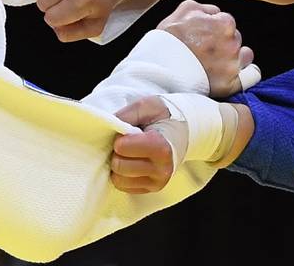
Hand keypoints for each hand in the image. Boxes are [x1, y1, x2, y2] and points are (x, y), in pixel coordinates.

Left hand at [111, 94, 243, 193]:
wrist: (188, 132)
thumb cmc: (167, 116)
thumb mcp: (148, 106)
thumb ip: (125, 114)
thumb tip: (105, 126)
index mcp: (161, 147)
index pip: (122, 148)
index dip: (120, 138)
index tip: (130, 131)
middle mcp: (161, 169)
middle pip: (118, 165)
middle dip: (118, 152)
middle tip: (129, 142)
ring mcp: (158, 182)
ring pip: (119, 179)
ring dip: (120, 164)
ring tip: (132, 152)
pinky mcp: (153, 188)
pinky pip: (124, 187)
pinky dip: (124, 174)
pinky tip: (134, 162)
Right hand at [157, 0, 253, 97]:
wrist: (159, 70)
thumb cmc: (168, 40)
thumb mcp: (184, 9)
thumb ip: (206, 8)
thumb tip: (216, 13)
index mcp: (224, 23)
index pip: (226, 22)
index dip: (214, 29)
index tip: (203, 37)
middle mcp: (233, 43)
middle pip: (235, 39)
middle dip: (223, 43)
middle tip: (204, 51)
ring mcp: (232, 65)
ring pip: (244, 57)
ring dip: (235, 58)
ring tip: (215, 64)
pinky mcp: (230, 85)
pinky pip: (249, 77)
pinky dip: (243, 76)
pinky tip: (232, 75)